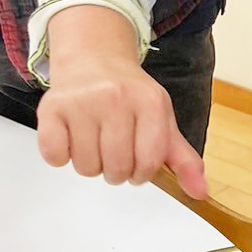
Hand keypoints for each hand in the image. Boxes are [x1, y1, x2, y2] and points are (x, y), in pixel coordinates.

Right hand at [36, 5, 206, 196]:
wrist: (94, 58)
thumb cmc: (130, 95)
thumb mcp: (162, 120)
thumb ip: (183, 159)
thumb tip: (200, 193)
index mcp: (150, 101)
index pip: (149, 163)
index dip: (142, 172)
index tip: (138, 162)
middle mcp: (116, 97)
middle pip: (117, 169)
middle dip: (116, 170)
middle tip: (114, 149)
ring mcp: (82, 101)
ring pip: (86, 167)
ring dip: (90, 163)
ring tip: (94, 139)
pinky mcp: (51, 108)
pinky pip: (55, 156)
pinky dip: (61, 156)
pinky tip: (71, 136)